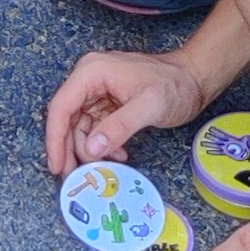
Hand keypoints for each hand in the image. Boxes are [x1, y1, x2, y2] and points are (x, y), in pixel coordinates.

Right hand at [43, 43, 206, 175]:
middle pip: (67, 118)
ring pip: (79, 126)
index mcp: (92, 72)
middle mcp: (89, 78)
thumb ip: (119, 126)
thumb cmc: (175, 87)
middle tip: (75, 178)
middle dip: (69, 149)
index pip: (61, 107)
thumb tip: (90, 149)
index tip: (56, 166)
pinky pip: (95, 127)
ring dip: (89, 150)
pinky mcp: (108, 102)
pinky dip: (102, 145)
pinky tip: (119, 155)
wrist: (195, 78)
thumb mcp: (150, 106)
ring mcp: (98, 90)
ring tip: (106, 167)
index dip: (55, 139)